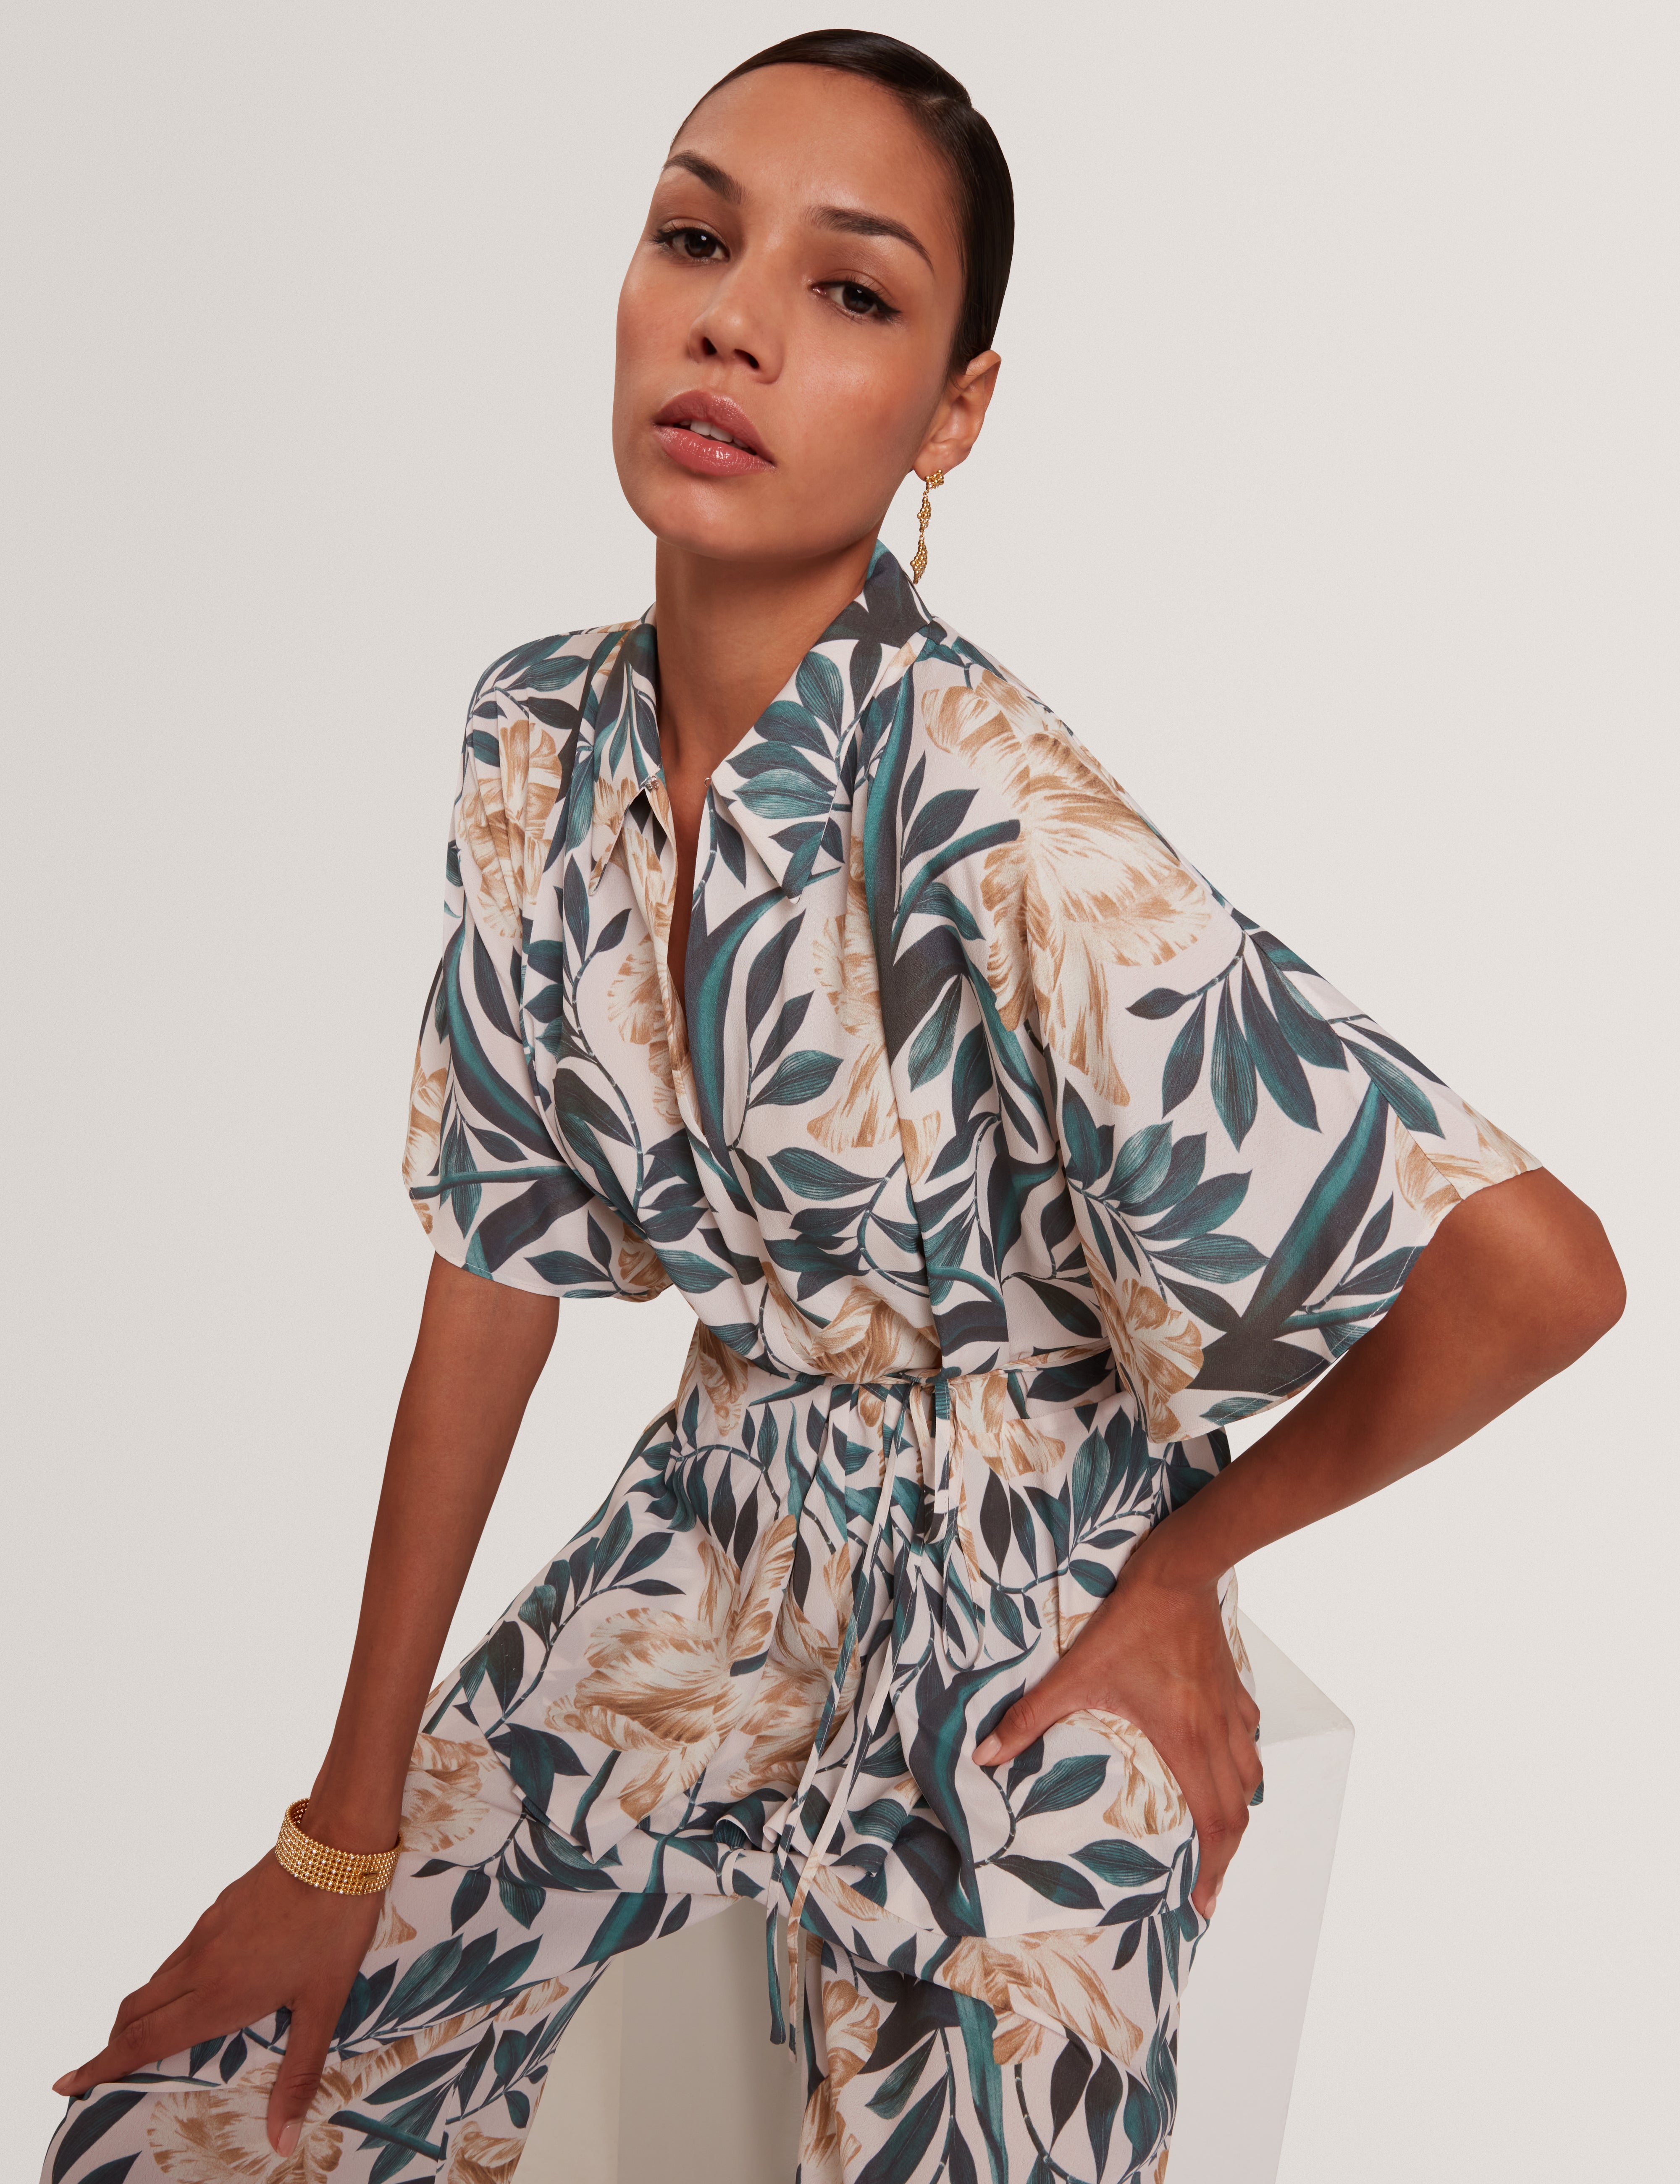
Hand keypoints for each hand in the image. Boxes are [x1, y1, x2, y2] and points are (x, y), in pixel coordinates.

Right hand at [52, 1851, 380, 2155]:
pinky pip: (183, 1952)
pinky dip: (171, 1978)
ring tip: (148, 2033)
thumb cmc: (334, 1927)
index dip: (103, 2065)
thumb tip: (283, 2142)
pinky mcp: (220, 1906)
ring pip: (159, 1979)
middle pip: (137, 2010)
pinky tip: (196, 1982)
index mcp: (218, 1995)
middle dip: (114, 2044)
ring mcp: (208, 1930)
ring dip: (143, 2010)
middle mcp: (201, 1964)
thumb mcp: (324, 2006)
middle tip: (104, 2068)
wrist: (336, 1845)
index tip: (68, 2082)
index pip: (144, 2040)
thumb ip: (299, 2074)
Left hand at [975, 1536, 1260, 1919]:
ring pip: (1249, 1773)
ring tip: (1216, 1829)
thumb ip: (1030, 1717)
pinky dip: (1239, 1759)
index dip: (1213, 1869)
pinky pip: (1247, 1734)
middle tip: (1207, 1884)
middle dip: (1225, 1855)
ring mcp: (1229, 1706)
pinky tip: (1223, 1758)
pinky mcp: (1230, 1682)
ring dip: (1235, 1807)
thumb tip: (985, 1754)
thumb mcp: (1074, 1672)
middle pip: (1238, 1811)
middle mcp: (1217, 1732)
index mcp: (1187, 1741)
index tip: (1202, 1904)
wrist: (1178, 1570)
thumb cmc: (1132, 1621)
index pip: (1215, 1822)